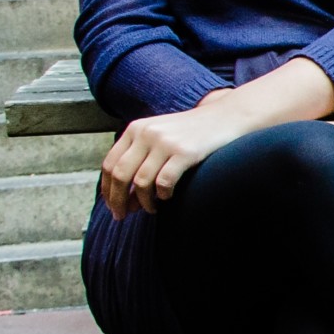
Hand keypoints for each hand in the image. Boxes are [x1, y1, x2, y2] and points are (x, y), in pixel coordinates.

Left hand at [99, 94, 254, 219]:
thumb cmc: (192, 134)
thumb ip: (139, 157)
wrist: (227, 117)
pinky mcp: (185, 152)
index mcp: (136, 129)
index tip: (112, 206)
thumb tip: (125, 198)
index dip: (107, 190)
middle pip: (120, 175)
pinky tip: (168, 197)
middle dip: (118, 201)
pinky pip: (164, 182)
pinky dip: (163, 195)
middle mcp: (147, 133)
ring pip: (141, 182)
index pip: (109, 164)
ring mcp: (166, 142)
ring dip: (143, 202)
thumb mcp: (159, 135)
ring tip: (151, 209)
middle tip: (122, 216)